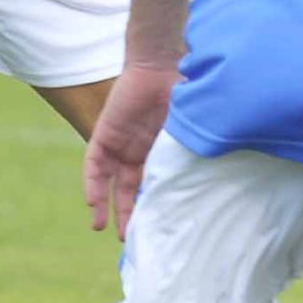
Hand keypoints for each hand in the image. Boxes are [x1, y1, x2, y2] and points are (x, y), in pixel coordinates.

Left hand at [83, 64, 178, 238]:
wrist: (161, 64)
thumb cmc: (183, 92)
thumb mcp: (190, 132)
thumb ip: (191, 154)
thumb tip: (210, 186)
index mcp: (159, 151)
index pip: (152, 185)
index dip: (152, 205)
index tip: (156, 228)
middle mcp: (138, 150)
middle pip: (128, 189)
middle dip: (127, 213)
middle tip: (128, 239)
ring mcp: (120, 142)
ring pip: (107, 181)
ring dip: (104, 204)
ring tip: (101, 228)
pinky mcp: (104, 133)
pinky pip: (94, 163)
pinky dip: (92, 183)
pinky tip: (91, 202)